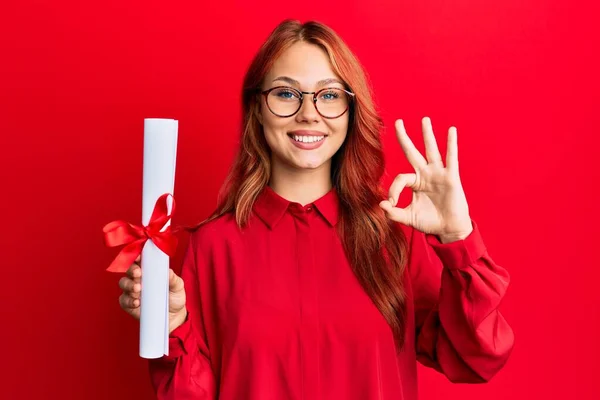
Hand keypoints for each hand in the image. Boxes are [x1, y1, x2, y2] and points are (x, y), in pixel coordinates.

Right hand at [118, 256, 187, 333]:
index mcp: (149, 270)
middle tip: (138, 273)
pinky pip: (123, 300)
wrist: (174, 316)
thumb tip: (168, 271)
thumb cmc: (174, 296)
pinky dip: (129, 300)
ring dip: (129, 285)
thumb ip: (172, 278)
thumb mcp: (177, 286)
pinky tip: (137, 302)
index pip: (140, 259)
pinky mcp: (129, 304)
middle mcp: (138, 278)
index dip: (137, 256)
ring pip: (123, 283)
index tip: (139, 256)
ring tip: (138, 289)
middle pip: (128, 270)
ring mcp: (132, 291)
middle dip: (131, 270)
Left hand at [379, 117, 472, 242]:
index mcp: (415, 182)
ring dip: (427, 135)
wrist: (449, 230)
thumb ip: (393, 213)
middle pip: (412, 152)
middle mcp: (425, 174)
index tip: (391, 203)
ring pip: (431, 150)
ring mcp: (438, 174)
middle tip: (398, 122)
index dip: (393, 189)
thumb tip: (381, 204)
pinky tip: (451, 131)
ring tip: (425, 120)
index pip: (400, 178)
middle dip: (404, 137)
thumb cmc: (430, 222)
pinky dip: (451, 144)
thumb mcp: (408, 217)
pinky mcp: (451, 178)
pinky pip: (451, 158)